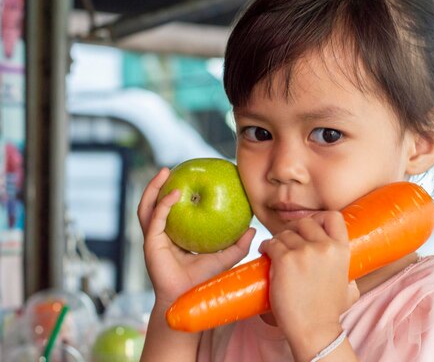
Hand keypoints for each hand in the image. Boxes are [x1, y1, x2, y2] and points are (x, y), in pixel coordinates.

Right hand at [137, 168, 255, 305]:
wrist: (188, 299)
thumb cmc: (204, 281)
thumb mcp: (225, 257)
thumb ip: (238, 244)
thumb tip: (253, 227)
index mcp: (174, 235)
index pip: (171, 210)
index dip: (174, 192)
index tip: (186, 175)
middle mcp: (161, 235)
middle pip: (153, 204)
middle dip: (157, 184)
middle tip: (170, 168)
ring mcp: (153, 239)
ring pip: (147, 208)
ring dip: (153, 188)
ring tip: (164, 172)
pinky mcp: (150, 244)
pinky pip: (156, 219)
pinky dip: (164, 205)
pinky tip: (175, 194)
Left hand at [258, 212, 359, 341]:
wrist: (314, 329)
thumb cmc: (328, 312)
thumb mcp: (349, 288)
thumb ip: (349, 277)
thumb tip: (351, 279)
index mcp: (341, 250)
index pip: (333, 216)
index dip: (319, 218)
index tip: (310, 228)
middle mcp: (324, 246)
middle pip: (304, 222)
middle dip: (294, 229)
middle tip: (287, 241)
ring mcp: (304, 252)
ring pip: (285, 233)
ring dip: (278, 241)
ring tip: (275, 251)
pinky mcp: (284, 260)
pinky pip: (271, 243)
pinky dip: (265, 247)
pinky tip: (265, 254)